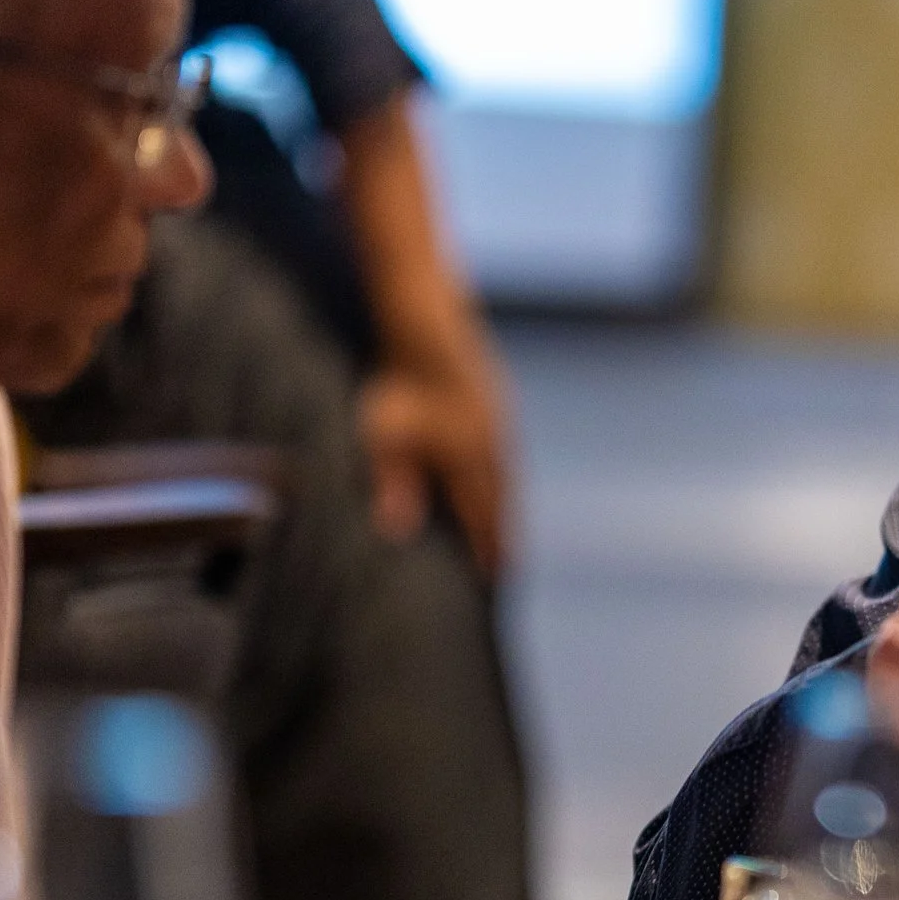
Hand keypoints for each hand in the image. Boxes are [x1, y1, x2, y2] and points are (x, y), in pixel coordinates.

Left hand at [359, 350, 511, 573]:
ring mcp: (499, 418)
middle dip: (506, 533)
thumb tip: (396, 531)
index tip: (495, 575)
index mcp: (466, 458)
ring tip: (510, 522)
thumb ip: (395, 484)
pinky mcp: (497, 396)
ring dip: (510, 502)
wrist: (427, 324)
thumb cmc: (400, 381)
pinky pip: (506, 446)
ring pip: (508, 471)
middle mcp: (491, 443)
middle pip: (502, 499)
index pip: (480, 515)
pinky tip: (499, 468)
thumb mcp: (386, 435)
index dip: (486, 546)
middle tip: (512, 563)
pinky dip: (506, 469)